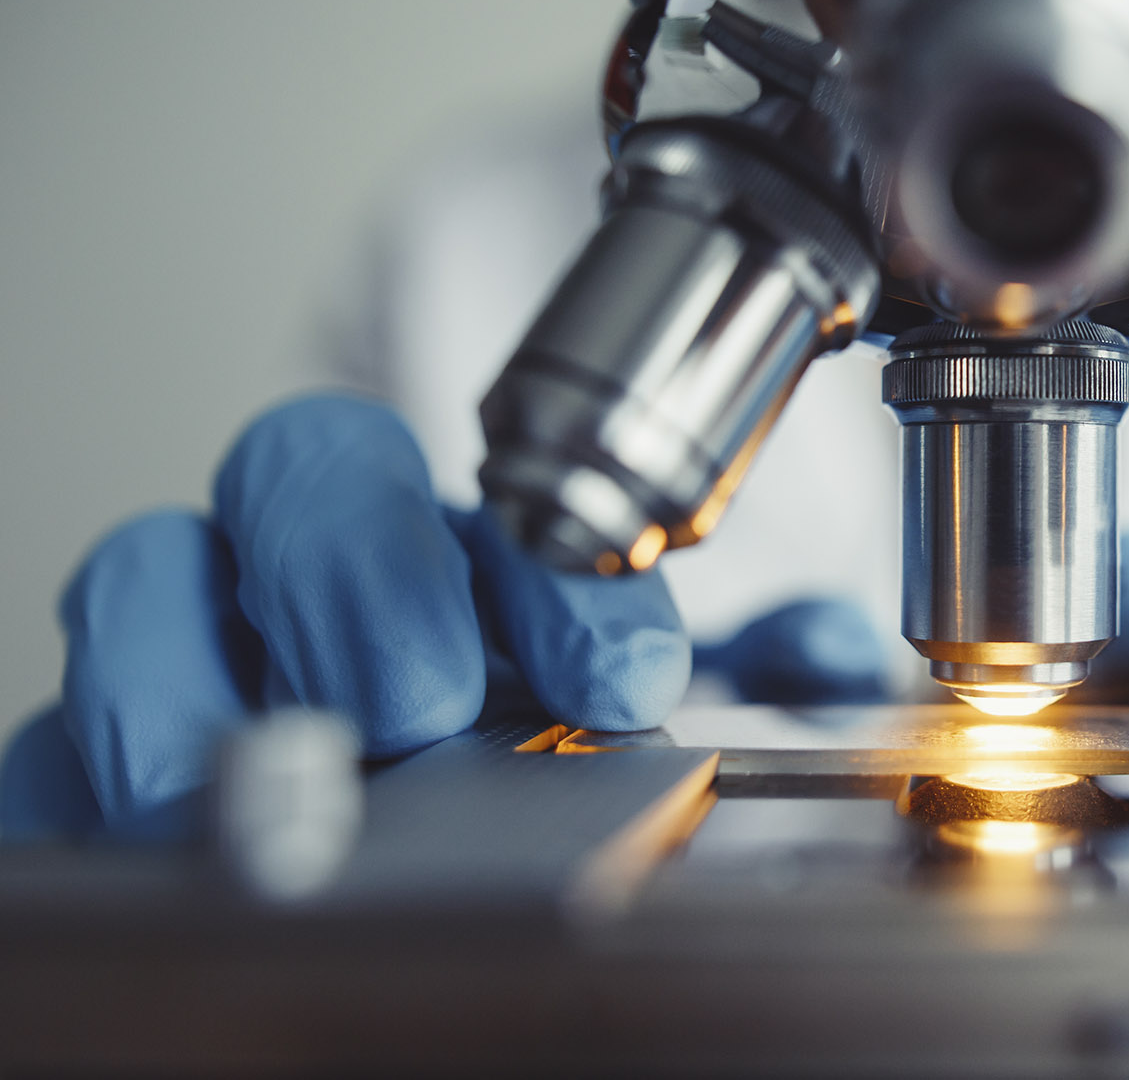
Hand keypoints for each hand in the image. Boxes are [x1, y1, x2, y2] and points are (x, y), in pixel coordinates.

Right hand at [2, 394, 694, 839]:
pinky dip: (77, 790)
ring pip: (139, 585)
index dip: (558, 583)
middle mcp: (310, 563)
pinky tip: (151, 849)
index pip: (501, 504)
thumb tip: (838, 655)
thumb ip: (757, 676)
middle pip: (300, 475)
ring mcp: (183, 646)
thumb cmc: (534, 756)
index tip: (623, 676)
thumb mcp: (652, 718)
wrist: (419, 863)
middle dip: (365, 576)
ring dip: (196, 682)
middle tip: (425, 703)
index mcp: (464, 538)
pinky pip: (42, 750)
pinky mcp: (85, 761)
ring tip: (272, 790)